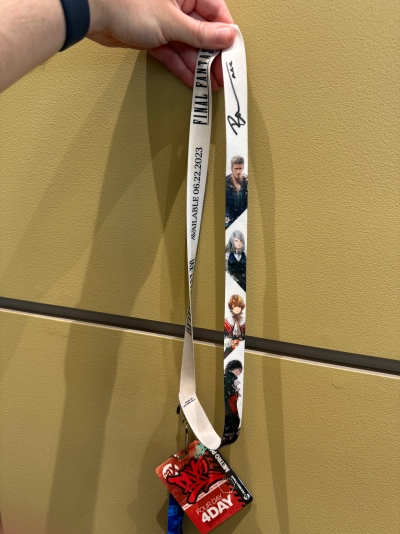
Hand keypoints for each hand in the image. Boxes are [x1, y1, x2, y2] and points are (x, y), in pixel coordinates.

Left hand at [87, 0, 234, 89]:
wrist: (94, 14)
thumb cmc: (126, 5)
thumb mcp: (171, 22)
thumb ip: (200, 33)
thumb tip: (227, 37)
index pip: (217, 13)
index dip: (226, 36)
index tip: (233, 55)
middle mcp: (178, 5)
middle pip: (204, 33)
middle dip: (213, 57)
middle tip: (222, 75)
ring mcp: (166, 22)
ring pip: (189, 47)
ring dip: (199, 67)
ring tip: (209, 84)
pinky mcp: (155, 38)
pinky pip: (174, 54)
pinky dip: (182, 68)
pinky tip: (193, 81)